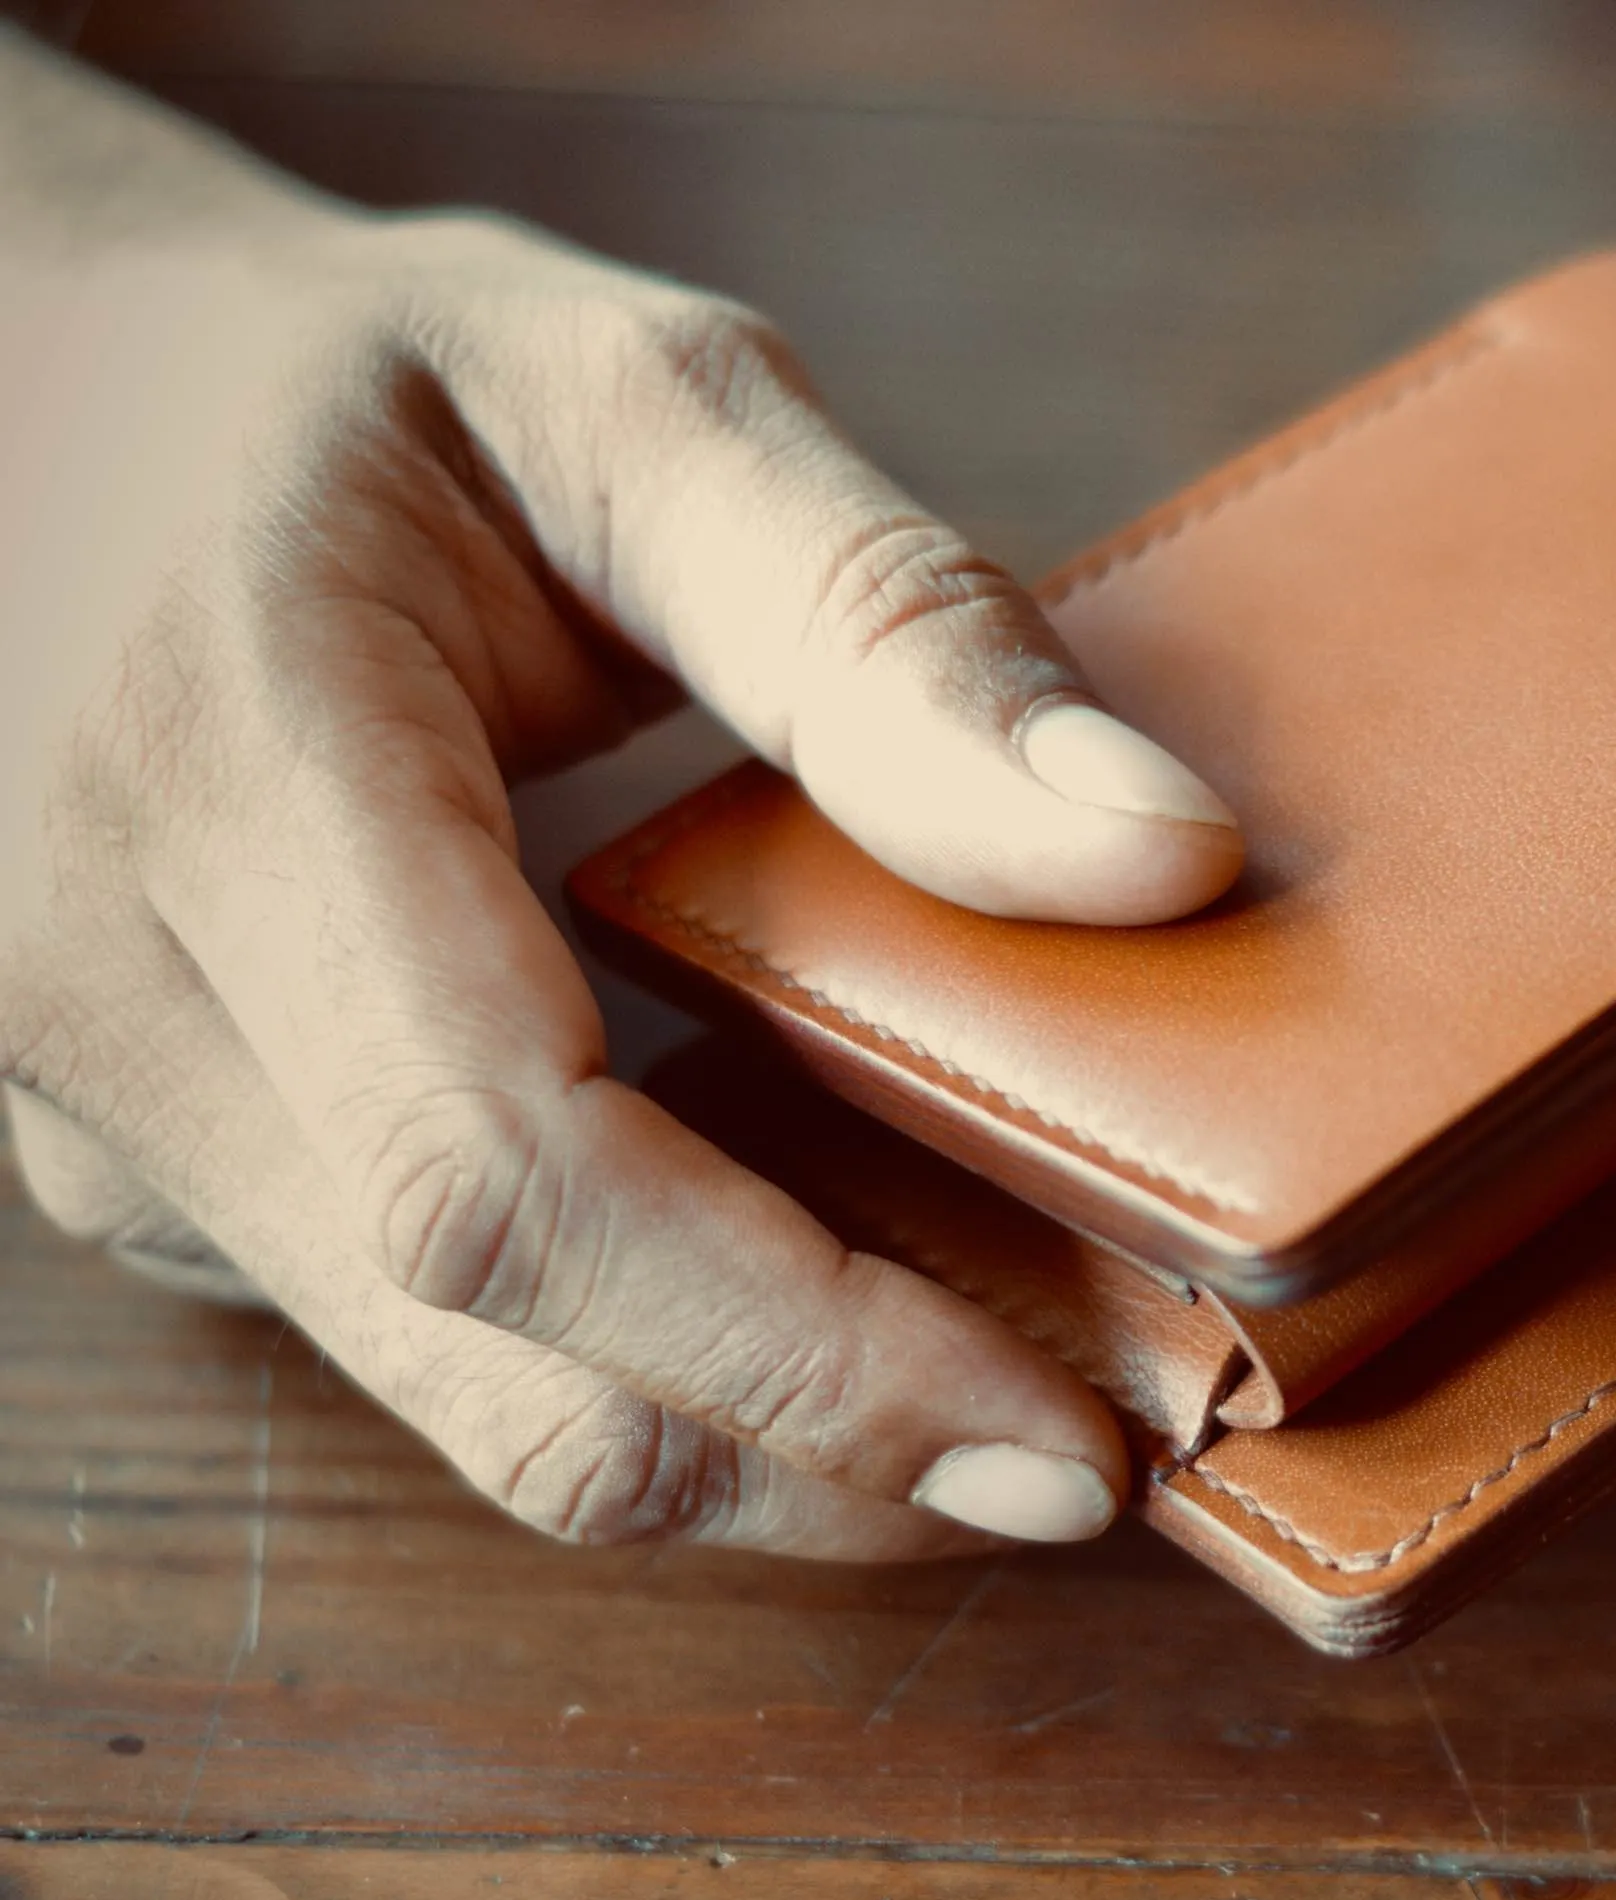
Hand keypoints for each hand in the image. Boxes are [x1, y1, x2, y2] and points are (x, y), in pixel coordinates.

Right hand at [1, 132, 1242, 1550]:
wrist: (35, 403)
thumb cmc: (341, 384)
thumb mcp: (630, 403)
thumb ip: (887, 624)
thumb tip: (1168, 852)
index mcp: (217, 777)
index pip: (510, 1180)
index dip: (803, 1355)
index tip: (1060, 1445)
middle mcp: (111, 996)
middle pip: (505, 1364)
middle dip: (826, 1466)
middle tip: (1096, 1459)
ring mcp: (110, 1118)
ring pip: (471, 1397)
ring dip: (761, 1439)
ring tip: (1010, 1387)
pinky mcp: (158, 1172)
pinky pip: (432, 1339)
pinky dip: (657, 1359)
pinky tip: (827, 1295)